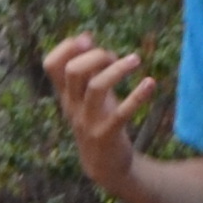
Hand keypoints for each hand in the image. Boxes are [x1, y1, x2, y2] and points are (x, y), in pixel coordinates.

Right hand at [42, 32, 158, 196]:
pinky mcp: (107, 135)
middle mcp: (73, 106)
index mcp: (66, 94)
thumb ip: (87, 68)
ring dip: (117, 70)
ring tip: (136, 60)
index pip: (51, 64)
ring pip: (96, 87)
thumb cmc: (97, 121)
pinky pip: (121, 113)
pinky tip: (151, 84)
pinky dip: (137, 96)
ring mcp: (88, 121)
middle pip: (72, 71)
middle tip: (114, 56)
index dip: (67, 47)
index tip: (88, 41)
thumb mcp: (88, 94)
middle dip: (95, 55)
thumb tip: (86, 36)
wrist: (104, 165)